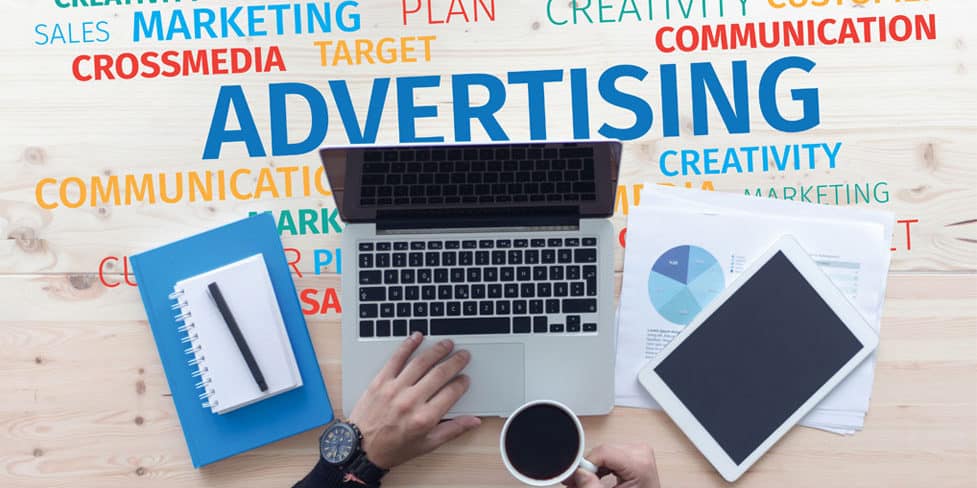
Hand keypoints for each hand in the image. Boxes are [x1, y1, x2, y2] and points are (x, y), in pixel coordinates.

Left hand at [348, 332, 480, 468]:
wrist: (361, 449)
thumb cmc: (393, 448)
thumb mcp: (427, 445)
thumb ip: (452, 430)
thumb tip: (473, 421)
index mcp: (425, 418)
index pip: (451, 393)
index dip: (462, 383)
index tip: (465, 379)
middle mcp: (411, 401)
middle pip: (440, 374)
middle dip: (455, 362)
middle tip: (463, 355)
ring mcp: (395, 389)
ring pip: (421, 363)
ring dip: (437, 350)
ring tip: (447, 344)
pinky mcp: (380, 381)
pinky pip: (396, 359)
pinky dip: (408, 345)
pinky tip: (417, 337)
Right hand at [565, 444, 660, 487]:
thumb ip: (592, 487)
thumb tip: (579, 472)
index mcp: (639, 464)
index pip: (603, 452)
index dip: (586, 464)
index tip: (576, 477)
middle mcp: (641, 452)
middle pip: (602, 451)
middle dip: (589, 468)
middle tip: (579, 483)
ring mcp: (639, 451)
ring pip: (604, 452)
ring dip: (594, 467)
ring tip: (590, 482)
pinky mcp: (635, 452)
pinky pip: (610, 454)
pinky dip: (602, 466)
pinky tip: (599, 477)